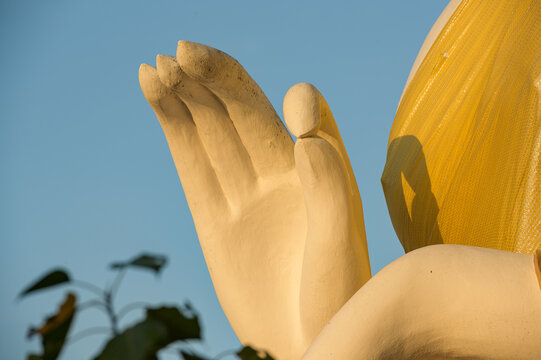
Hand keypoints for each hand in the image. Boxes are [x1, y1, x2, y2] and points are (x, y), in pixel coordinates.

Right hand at [139, 41, 370, 359]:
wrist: (303, 342)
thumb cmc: (335, 303)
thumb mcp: (342, 248)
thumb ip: (331, 188)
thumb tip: (304, 135)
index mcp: (322, 172)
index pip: (308, 115)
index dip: (297, 102)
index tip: (293, 108)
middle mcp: (280, 172)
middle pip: (246, 110)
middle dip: (216, 78)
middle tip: (181, 52)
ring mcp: (242, 190)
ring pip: (212, 126)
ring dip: (187, 92)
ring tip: (160, 64)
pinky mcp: (210, 212)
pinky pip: (189, 158)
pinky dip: (171, 123)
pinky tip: (156, 92)